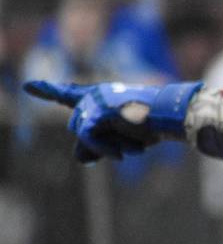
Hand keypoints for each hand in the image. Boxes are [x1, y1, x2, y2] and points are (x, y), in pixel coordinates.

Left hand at [23, 79, 199, 162]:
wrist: (172, 115)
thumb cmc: (153, 124)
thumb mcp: (124, 138)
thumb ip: (99, 145)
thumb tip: (81, 157)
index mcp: (102, 95)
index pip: (70, 93)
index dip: (49, 90)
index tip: (29, 86)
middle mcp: (95, 94)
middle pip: (80, 128)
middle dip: (102, 143)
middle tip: (129, 146)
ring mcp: (94, 100)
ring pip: (84, 135)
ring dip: (109, 145)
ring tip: (132, 144)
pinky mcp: (96, 111)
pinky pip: (88, 138)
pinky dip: (105, 148)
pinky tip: (120, 153)